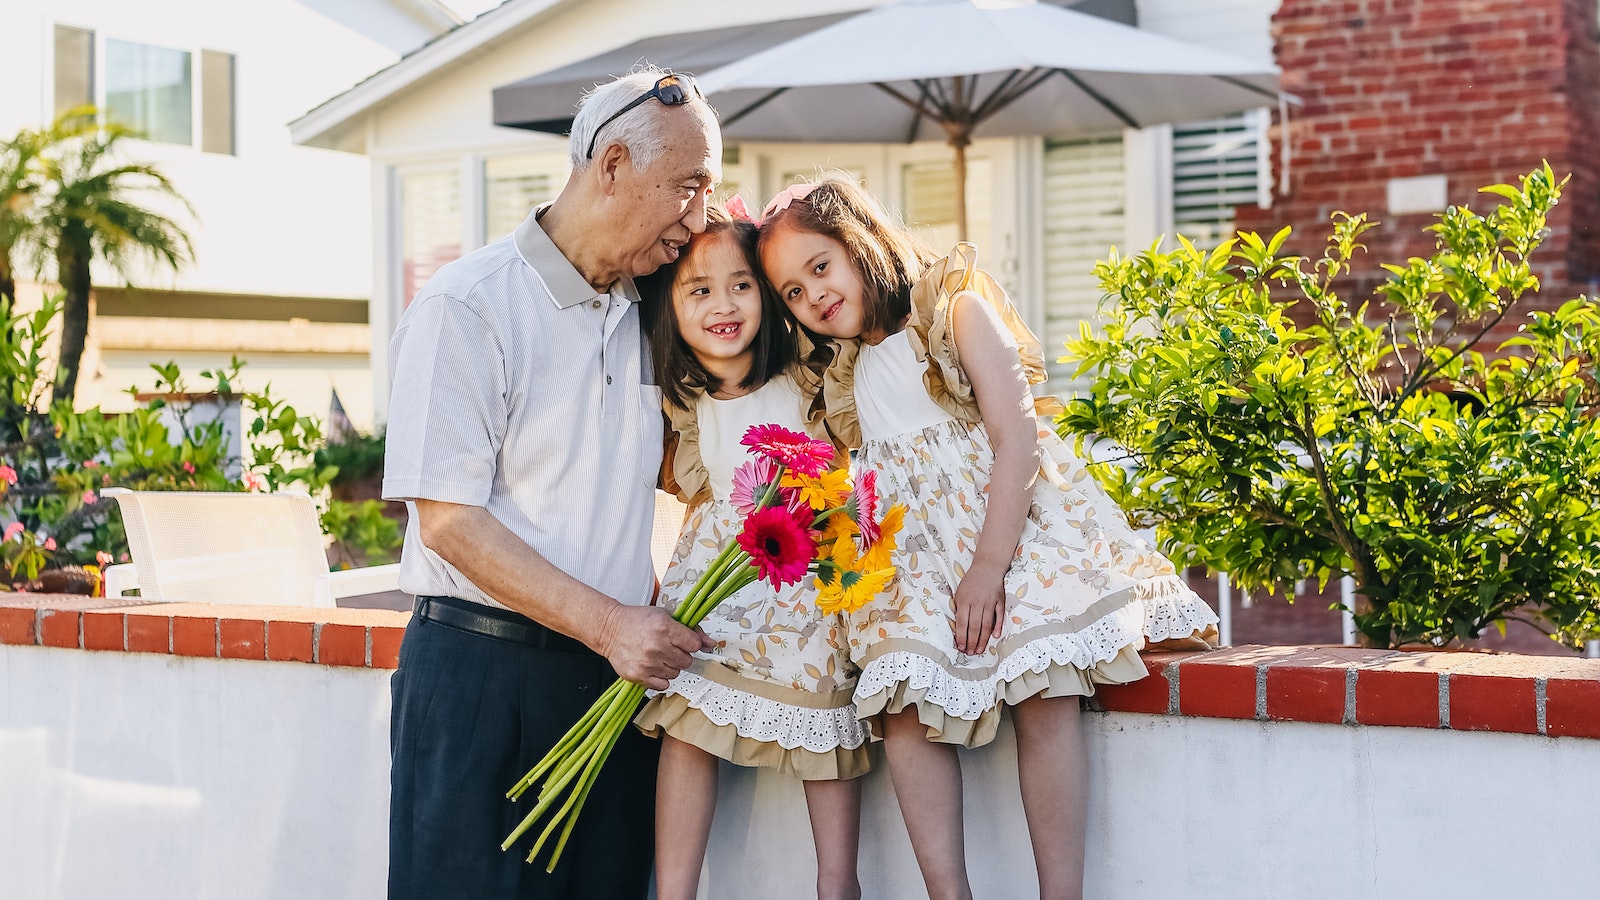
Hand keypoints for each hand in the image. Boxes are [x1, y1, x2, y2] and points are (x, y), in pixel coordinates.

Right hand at [593, 603, 711, 689]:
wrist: (610, 629)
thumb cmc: (639, 621)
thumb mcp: (666, 616)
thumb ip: (692, 630)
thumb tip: (712, 644)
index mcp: (665, 628)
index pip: (694, 645)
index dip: (690, 643)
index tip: (682, 641)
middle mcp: (657, 646)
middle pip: (687, 661)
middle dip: (681, 655)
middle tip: (667, 648)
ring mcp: (647, 663)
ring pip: (676, 674)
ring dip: (670, 666)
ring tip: (657, 655)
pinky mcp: (639, 675)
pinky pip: (663, 685)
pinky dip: (660, 677)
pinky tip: (652, 665)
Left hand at [951, 561, 1007, 655]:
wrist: (987, 567)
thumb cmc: (971, 581)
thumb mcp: (959, 592)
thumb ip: (959, 608)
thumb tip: (958, 627)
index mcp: (964, 600)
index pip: (962, 622)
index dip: (961, 636)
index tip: (961, 647)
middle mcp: (977, 602)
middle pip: (974, 626)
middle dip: (972, 641)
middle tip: (971, 653)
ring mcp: (989, 601)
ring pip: (986, 624)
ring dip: (983, 639)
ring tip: (979, 650)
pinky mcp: (1000, 601)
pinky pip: (999, 616)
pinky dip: (998, 626)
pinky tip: (995, 636)